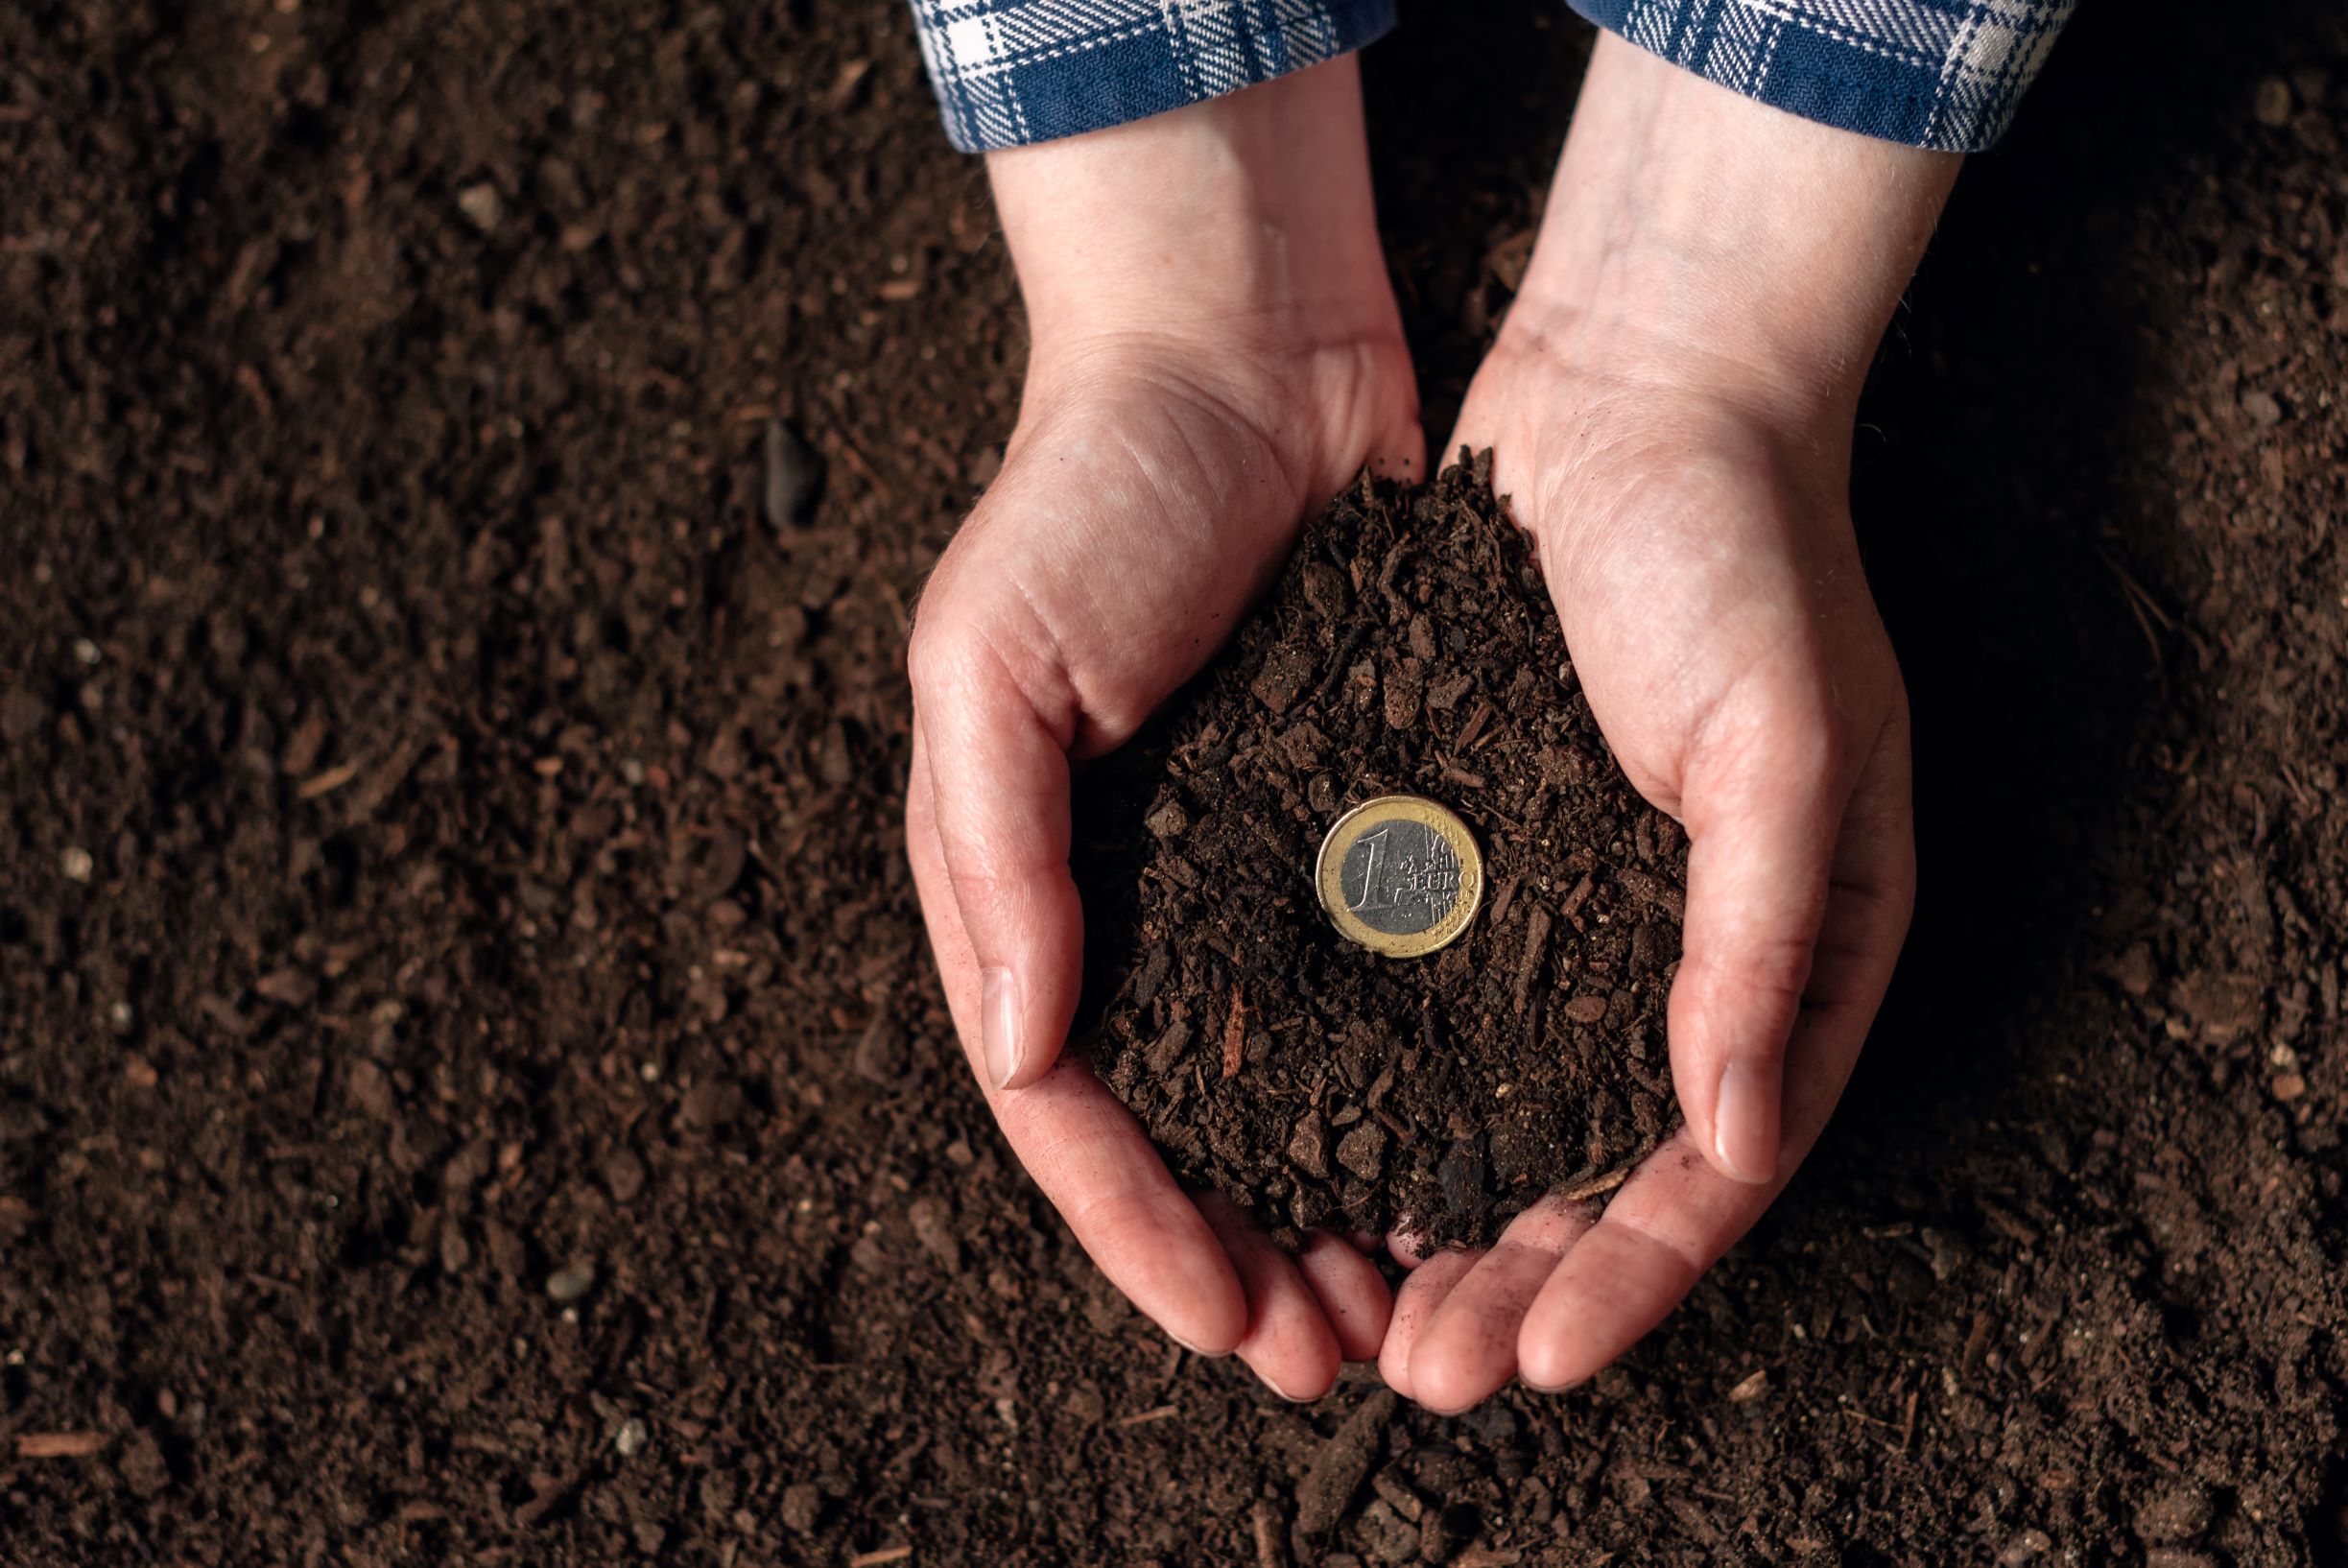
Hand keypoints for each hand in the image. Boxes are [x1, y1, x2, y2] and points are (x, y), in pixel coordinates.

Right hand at [904, 61, 1422, 1398]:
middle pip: (1181, 1126)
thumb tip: (1026, 1051)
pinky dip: (1406, 1082)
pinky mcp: (1349, 821)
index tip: (1229, 1322)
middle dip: (1244, 1253)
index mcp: (1025, 882)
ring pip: (1286, 1083)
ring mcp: (1243, 867)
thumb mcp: (991, 659)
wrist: (1243, 345)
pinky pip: (1377, 985)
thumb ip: (994, 855)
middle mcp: (1130, 898)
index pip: (1067, 1103)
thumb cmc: (1091, 489)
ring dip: (1332, 1196)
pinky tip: (1464, 1148)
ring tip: (1406, 1292)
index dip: (1140, 1229)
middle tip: (1333, 1352)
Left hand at [1377, 36, 1950, 1411]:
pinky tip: (1307, 1150)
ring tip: (1346, 1302)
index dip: (1630, 1277)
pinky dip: (1380, 1093)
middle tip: (1418, 1368)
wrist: (1633, 392)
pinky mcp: (1477, 849)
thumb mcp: (1790, 745)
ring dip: (1429, 1215)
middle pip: (1593, 1172)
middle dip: (1509, 1280)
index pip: (1713, 1167)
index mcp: (1787, 954)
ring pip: (1498, 1113)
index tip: (1535, 1353)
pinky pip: (1429, 1006)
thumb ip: (1772, 942)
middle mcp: (1675, 955)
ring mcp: (1571, 907)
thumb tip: (1735, 1138)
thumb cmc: (1745, 555)